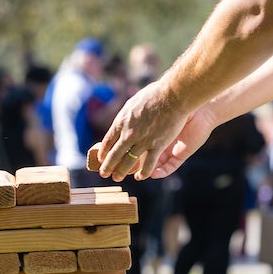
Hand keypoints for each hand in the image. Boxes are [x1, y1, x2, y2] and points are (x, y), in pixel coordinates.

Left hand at [95, 81, 212, 181]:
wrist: (172, 96)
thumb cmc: (155, 94)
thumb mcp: (133, 102)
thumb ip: (127, 114)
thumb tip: (123, 119)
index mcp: (122, 122)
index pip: (108, 141)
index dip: (103, 151)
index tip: (100, 158)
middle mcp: (129, 134)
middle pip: (114, 154)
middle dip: (107, 166)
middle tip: (103, 173)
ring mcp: (142, 141)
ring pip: (128, 162)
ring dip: (121, 172)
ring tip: (116, 178)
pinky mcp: (157, 146)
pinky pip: (148, 164)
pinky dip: (144, 173)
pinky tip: (140, 177)